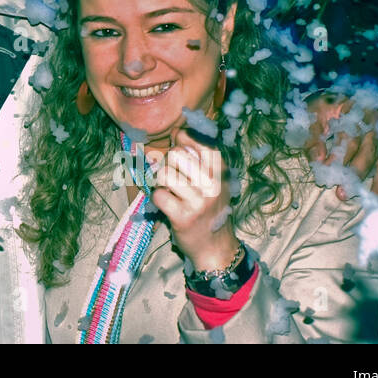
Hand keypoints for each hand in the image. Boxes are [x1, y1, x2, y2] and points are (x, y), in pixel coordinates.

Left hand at [150, 129, 238, 270]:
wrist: (216, 247)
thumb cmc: (210, 210)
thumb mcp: (215, 182)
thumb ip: (199, 158)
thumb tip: (177, 131)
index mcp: (220, 171)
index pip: (198, 141)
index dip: (182, 141)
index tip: (179, 151)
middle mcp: (212, 184)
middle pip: (175, 154)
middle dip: (168, 164)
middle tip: (173, 179)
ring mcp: (198, 200)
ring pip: (164, 173)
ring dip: (161, 182)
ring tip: (169, 192)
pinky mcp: (183, 216)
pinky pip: (158, 194)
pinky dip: (157, 198)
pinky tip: (166, 205)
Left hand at [306, 93, 377, 209]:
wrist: (334, 96)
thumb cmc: (321, 108)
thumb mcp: (311, 116)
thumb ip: (314, 138)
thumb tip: (320, 161)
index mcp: (356, 110)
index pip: (350, 136)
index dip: (340, 156)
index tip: (328, 172)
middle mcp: (375, 121)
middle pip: (370, 151)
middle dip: (357, 174)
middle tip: (342, 194)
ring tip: (374, 204)